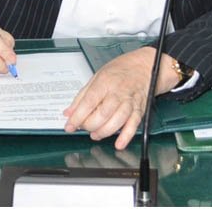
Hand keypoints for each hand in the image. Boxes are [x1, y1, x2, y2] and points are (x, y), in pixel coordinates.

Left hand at [63, 46, 180, 149]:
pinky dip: (126, 136)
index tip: (69, 125)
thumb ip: (81, 96)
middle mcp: (118, 92)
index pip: (88, 102)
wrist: (143, 67)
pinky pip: (133, 126)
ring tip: (95, 135)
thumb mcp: (95, 77)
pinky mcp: (140, 110)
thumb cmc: (119, 71)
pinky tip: (118, 144)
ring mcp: (130, 102)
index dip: (77, 116)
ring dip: (104, 131)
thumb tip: (69, 113)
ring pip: (117, 121)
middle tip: (83, 127)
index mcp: (105, 82)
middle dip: (90, 125)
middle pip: (103, 113)